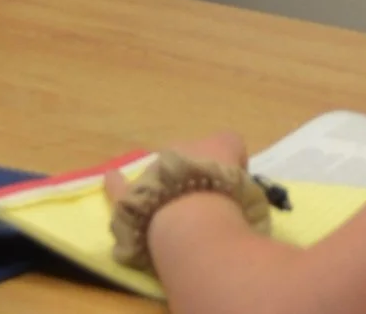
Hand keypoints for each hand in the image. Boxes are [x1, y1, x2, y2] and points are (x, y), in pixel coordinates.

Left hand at [103, 131, 247, 204]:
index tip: (235, 193)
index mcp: (216, 145)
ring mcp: (155, 171)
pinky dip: (117, 184)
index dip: (232, 172)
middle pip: (191, 159)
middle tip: (206, 205)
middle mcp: (182, 150)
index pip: (227, 149)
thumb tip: (240, 198)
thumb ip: (246, 189)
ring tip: (174, 210)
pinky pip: (120, 186)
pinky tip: (112, 178)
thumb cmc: (229, 203)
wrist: (193, 220)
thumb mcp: (254, 192)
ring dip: (166, 186)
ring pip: (160, 172)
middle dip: (196, 177)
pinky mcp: (132, 195)